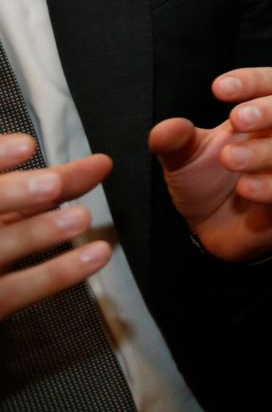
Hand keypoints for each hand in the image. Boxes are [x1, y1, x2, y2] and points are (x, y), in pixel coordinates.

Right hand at [0, 134, 112, 317]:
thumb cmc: (1, 234)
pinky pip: (18, 290)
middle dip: (17, 194)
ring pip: (0, 248)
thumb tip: (98, 166)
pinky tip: (96, 255)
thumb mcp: (16, 204)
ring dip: (39, 232)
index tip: (27, 145)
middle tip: (53, 184)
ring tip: (81, 217)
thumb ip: (52, 184)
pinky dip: (59, 273)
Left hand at [148, 67, 271, 261]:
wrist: (213, 230)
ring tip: (228, 158)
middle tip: (237, 118)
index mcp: (267, 116)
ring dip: (264, 152)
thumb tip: (167, 128)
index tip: (219, 88)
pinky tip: (244, 188)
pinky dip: (268, 186)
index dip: (256, 80)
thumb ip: (175, 141)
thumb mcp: (184, 158)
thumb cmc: (207, 182)